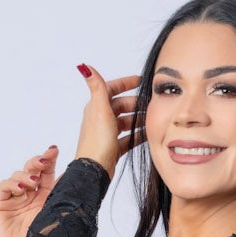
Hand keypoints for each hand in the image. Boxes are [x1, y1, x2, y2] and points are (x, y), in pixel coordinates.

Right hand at [0, 145, 60, 236]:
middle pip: (32, 170)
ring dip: (27, 174)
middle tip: (45, 159)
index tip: (55, 150)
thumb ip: (61, 196)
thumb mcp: (56, 215)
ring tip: (34, 182)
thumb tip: (73, 175)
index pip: (46, 173)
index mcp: (44, 197)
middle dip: (38, 162)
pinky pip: (4, 186)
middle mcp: (28, 195)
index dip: (50, 160)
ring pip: (18, 175)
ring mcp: (13, 198)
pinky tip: (21, 186)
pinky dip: (12, 183)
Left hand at [72, 63, 143, 178]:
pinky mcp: (112, 148)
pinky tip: (146, 135)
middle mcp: (100, 119)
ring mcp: (106, 134)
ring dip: (137, 120)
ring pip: (125, 122)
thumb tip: (84, 67)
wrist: (95, 170)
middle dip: (136, 104)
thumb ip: (97, 87)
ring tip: (151, 120)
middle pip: (121, 105)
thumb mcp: (100, 110)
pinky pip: (127, 138)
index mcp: (96, 107)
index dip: (125, 83)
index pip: (111, 89)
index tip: (139, 80)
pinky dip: (136, 135)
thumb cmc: (97, 141)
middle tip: (150, 105)